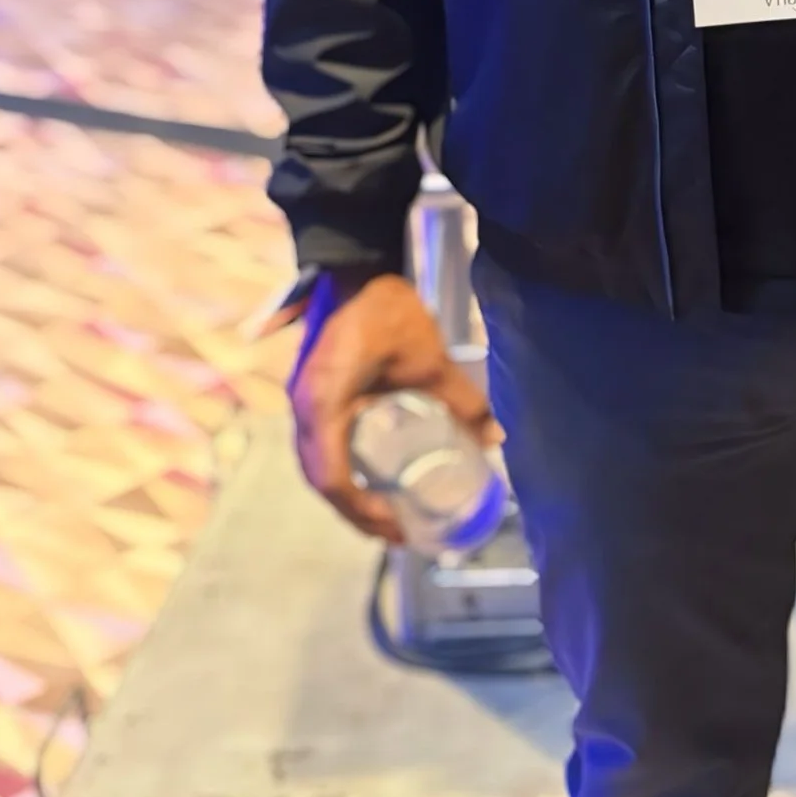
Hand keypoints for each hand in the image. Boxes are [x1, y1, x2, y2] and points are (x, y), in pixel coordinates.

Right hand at [287, 274, 493, 545]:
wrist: (354, 264)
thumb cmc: (387, 309)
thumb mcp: (428, 359)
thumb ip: (461, 400)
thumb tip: (494, 437)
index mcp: (325, 405)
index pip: (333, 480)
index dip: (363, 513)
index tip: (398, 529)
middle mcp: (304, 409)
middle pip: (319, 479)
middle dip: (354, 511)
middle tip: (395, 532)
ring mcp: (301, 399)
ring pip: (314, 463)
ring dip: (343, 493)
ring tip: (383, 513)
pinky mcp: (308, 390)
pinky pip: (317, 443)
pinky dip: (338, 467)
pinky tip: (367, 474)